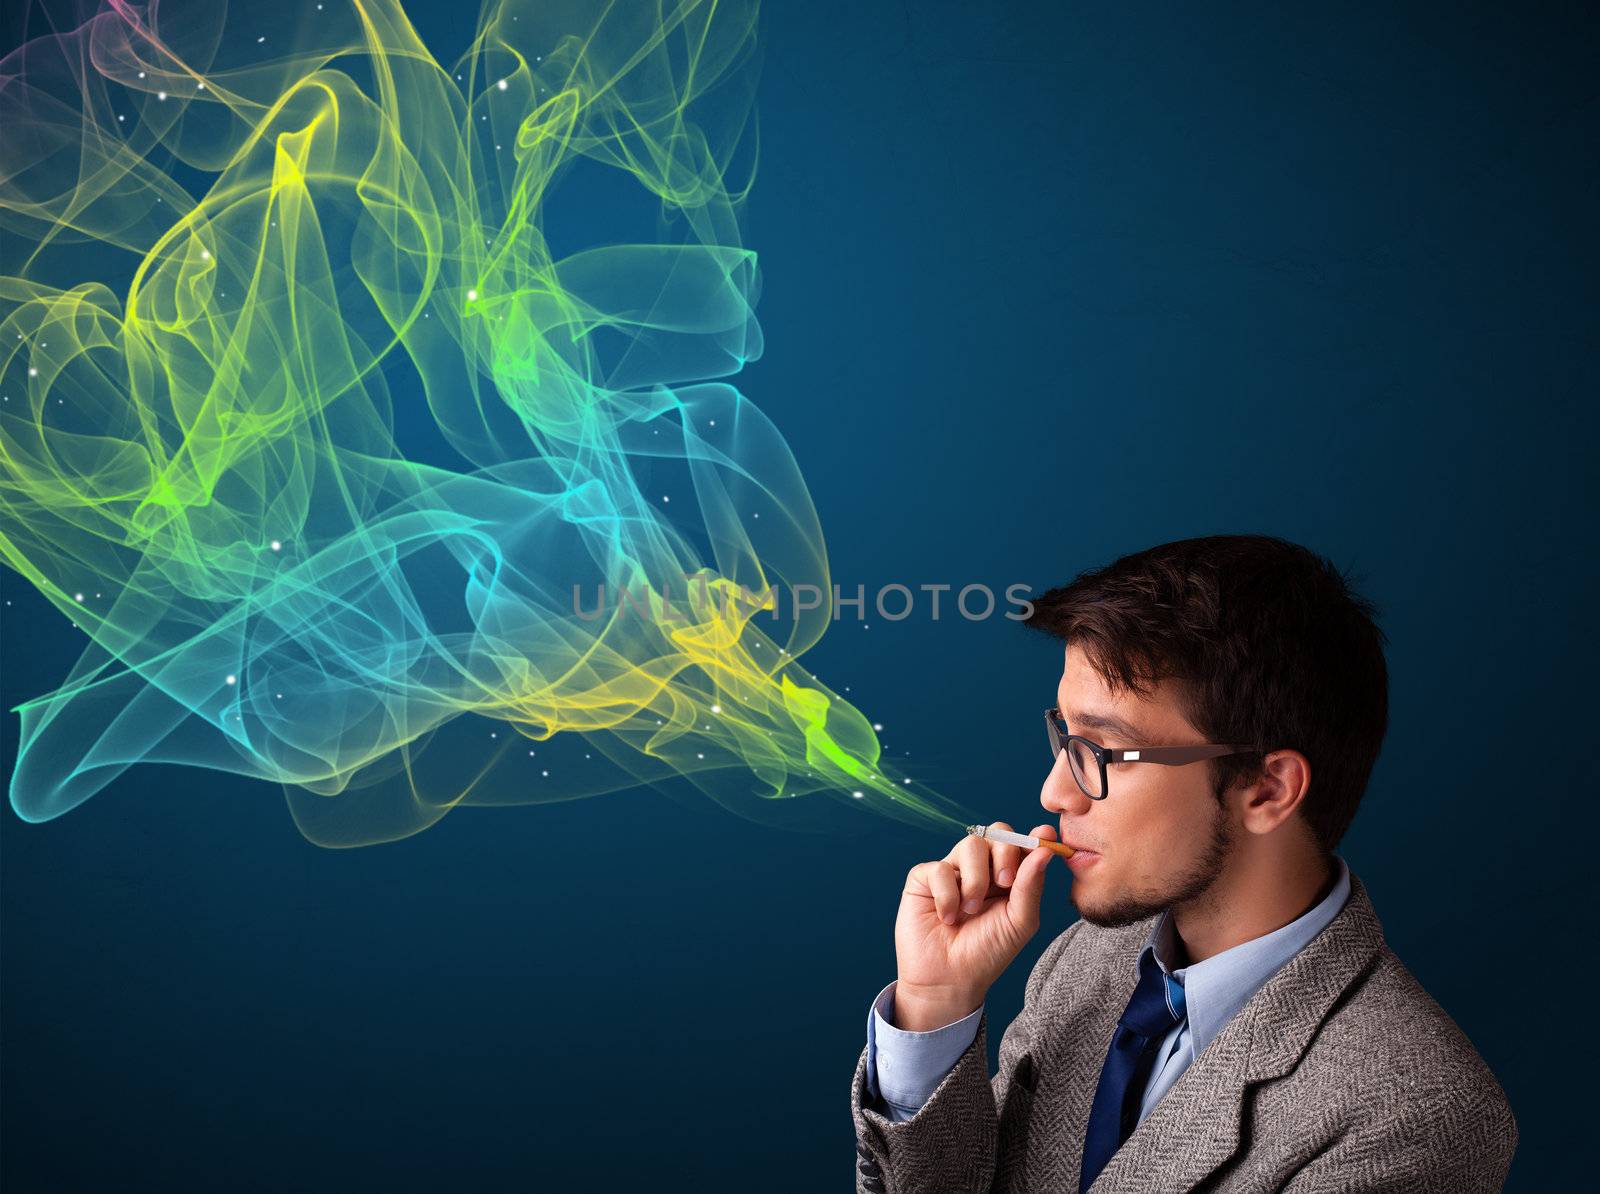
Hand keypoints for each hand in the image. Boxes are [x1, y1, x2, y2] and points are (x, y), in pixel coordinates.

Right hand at [891, 821, 1059, 1030]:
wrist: (949, 980)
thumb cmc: (987, 953)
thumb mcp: (1020, 922)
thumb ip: (1031, 885)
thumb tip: (1046, 849)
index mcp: (1009, 877)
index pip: (1021, 843)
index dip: (1033, 837)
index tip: (1044, 836)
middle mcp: (982, 869)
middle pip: (998, 832)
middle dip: (1005, 853)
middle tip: (1004, 883)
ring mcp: (953, 871)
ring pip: (970, 844)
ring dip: (975, 880)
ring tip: (971, 909)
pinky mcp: (924, 878)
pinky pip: (939, 868)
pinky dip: (947, 895)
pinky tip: (947, 917)